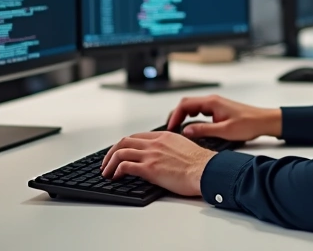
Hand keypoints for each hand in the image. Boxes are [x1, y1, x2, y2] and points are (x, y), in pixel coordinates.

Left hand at [100, 131, 215, 196]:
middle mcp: (156, 143)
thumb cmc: (201, 164)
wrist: (207, 170)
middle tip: (107, 162)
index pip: (137, 136)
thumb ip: (171, 149)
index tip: (120, 152)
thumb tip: (166, 157)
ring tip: (106, 172)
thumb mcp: (184, 148)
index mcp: (164, 137)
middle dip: (112, 152)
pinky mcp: (150, 168)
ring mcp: (152, 155)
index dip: (125, 145)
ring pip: (121, 152)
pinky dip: (116, 170)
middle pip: (125, 141)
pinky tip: (116, 176)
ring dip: (110, 162)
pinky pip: (125, 165)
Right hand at [167, 95, 280, 140]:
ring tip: (178, 128)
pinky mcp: (219, 109)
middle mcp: (212, 101)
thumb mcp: (224, 131)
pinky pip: (200, 110)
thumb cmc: (249, 124)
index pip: (185, 105)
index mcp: (212, 103)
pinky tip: (192, 126)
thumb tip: (186, 131)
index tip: (170, 127)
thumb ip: (203, 130)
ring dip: (184, 115)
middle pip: (187, 103)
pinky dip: (192, 116)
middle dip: (176, 115)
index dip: (175, 115)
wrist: (264, 121)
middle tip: (171, 128)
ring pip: (193, 106)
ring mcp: (216, 104)